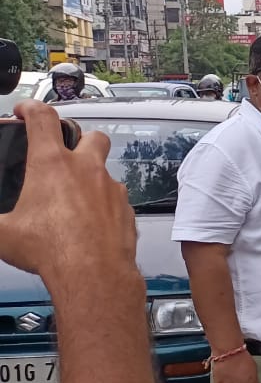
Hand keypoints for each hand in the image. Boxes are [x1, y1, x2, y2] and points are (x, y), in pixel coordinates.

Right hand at [0, 102, 134, 293]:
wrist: (94, 274)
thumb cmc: (52, 250)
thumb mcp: (2, 233)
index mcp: (52, 164)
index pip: (43, 118)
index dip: (31, 108)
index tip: (24, 110)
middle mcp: (87, 169)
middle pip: (91, 136)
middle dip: (78, 139)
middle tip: (64, 153)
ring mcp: (111, 188)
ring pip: (106, 170)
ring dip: (92, 177)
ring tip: (74, 197)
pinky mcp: (127, 209)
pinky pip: (116, 199)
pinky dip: (104, 204)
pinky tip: (91, 221)